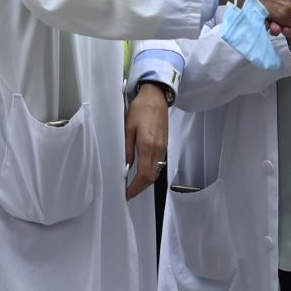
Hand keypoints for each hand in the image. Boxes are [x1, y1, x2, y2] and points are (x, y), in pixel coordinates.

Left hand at [124, 84, 168, 199]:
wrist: (156, 97)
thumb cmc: (141, 109)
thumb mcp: (128, 128)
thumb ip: (128, 149)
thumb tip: (125, 166)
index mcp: (147, 146)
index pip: (143, 175)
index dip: (135, 188)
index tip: (127, 194)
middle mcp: (158, 149)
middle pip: (152, 177)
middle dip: (141, 188)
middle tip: (129, 193)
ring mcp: (163, 148)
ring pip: (156, 172)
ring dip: (146, 182)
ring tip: (134, 185)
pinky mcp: (165, 145)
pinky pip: (159, 164)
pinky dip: (151, 172)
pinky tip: (142, 172)